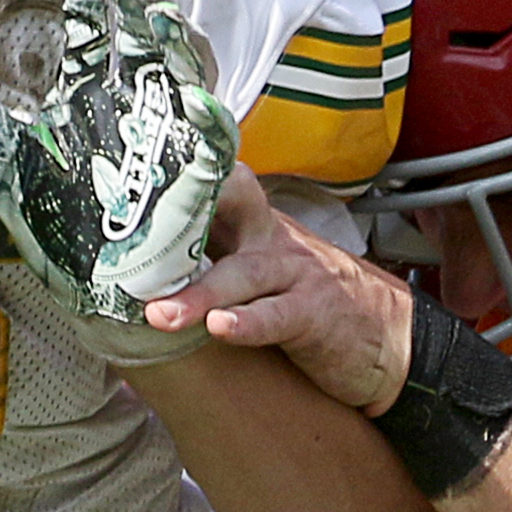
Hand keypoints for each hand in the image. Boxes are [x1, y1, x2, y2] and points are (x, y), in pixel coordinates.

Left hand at [0, 0, 237, 350]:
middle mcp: (135, 110)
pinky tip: (195, 100)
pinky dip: (208, 126)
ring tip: (160, 16)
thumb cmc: (62, 230)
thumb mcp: (9, 174)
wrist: (96, 292)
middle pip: (142, 41)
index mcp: (93, 99)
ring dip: (176, 49)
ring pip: (183, 81)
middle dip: (134, 4)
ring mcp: (168, 144)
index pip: (91, 28)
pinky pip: (210, 151)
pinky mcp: (193, 186)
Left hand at [152, 173, 422, 410]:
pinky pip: (278, 316)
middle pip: (226, 210)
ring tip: (160, 314)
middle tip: (131, 234)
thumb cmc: (308, 298)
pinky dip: (248, 322)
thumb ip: (211, 255)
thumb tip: (135, 261)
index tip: (122, 175)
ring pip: (242, 274)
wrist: (388, 336)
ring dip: (199, 294)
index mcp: (252, 222)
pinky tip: (221, 327)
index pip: (210, 183)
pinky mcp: (316, 315)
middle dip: (180, 218)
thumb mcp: (261, 264)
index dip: (173, 174)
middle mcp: (270, 238)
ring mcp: (296, 274)